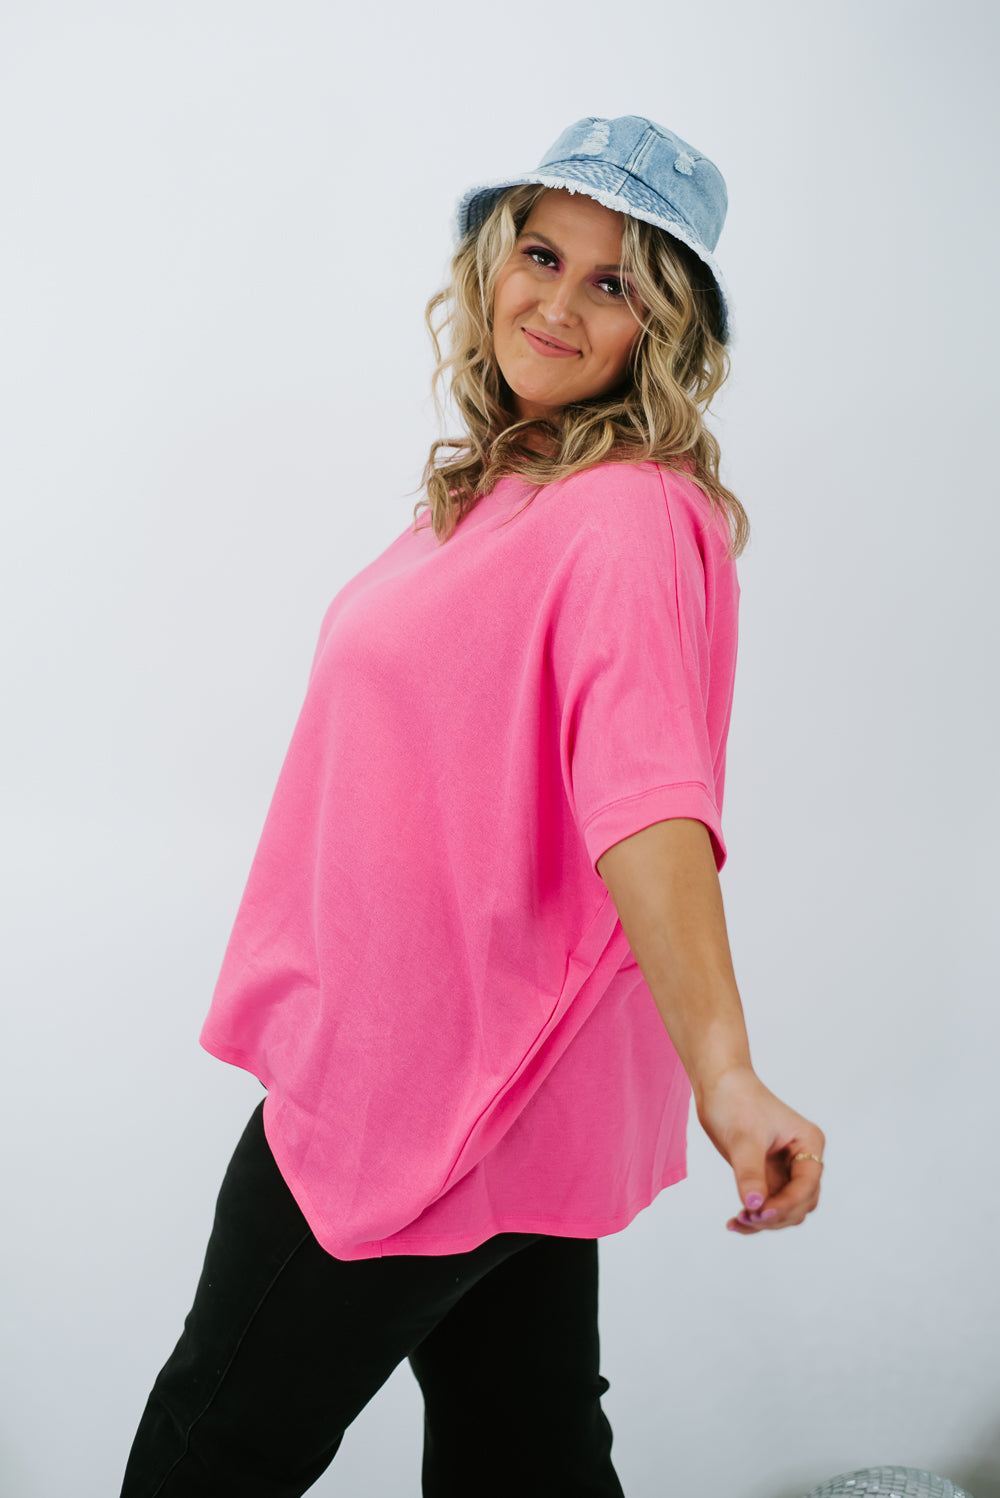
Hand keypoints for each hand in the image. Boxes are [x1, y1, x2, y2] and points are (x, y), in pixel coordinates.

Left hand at [693, 1065, 824, 1234]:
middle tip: (746, 1218)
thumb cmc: (735, 1100)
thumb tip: (755, 1206)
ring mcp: (786, 1169)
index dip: (787, 1203)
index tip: (761, 1213)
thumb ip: (750, 1173)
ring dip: (765, 1221)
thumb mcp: (743, 1138)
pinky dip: (754, 1216)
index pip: (807, 1184)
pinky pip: (768, 1205)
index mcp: (808, 1143)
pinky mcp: (768, 1175)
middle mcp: (802, 1158)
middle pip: (801, 1202)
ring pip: (786, 1209)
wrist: (716, 1085)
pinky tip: (735, 1223)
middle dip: (777, 1216)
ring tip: (737, 1222)